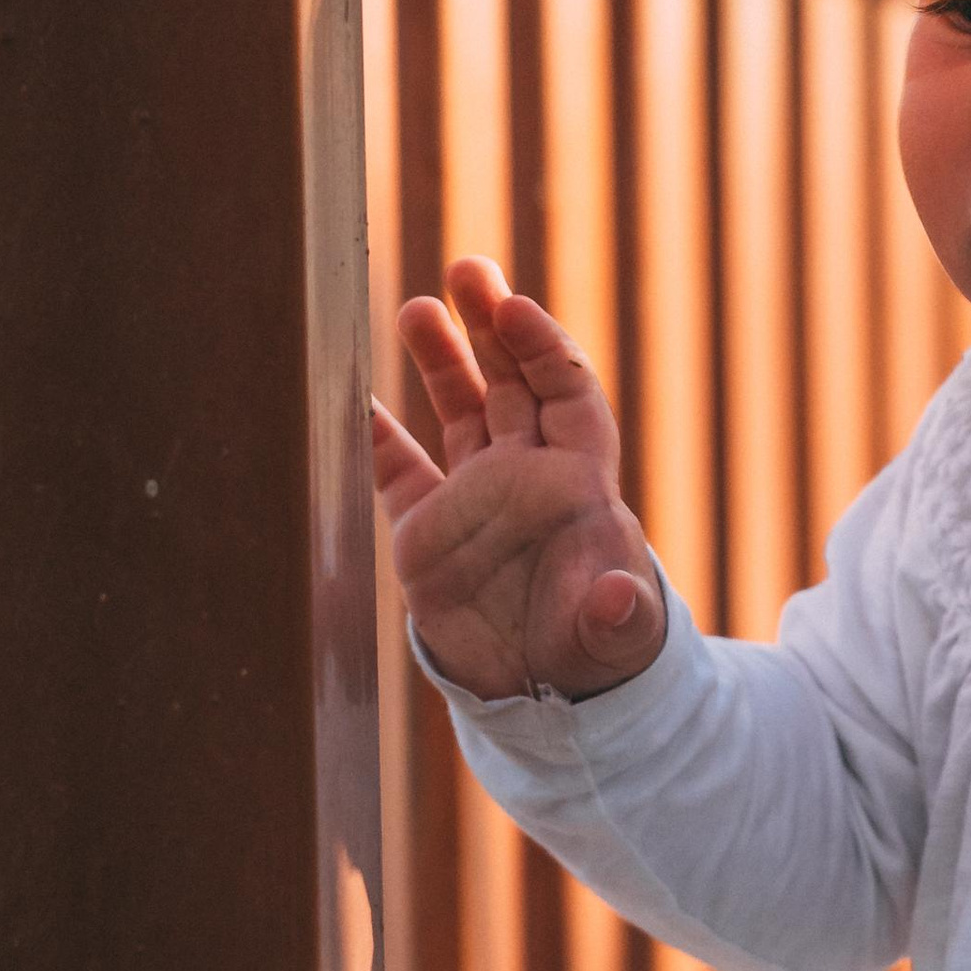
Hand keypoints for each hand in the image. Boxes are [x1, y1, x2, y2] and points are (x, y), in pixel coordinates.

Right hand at [370, 255, 666, 702]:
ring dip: (441, 361)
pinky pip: (398, 475)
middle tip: (468, 268)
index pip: (568, 393)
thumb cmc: (599, 660)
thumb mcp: (617, 639)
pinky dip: (375, 440)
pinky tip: (349, 400)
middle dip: (492, 324)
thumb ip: (618, 617)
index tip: (517, 309)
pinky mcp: (426, 538)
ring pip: (459, 411)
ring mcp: (476, 501)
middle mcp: (528, 477)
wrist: (550, 701)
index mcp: (580, 483)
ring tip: (416, 308)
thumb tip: (621, 599)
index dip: (546, 348)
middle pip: (513, 382)